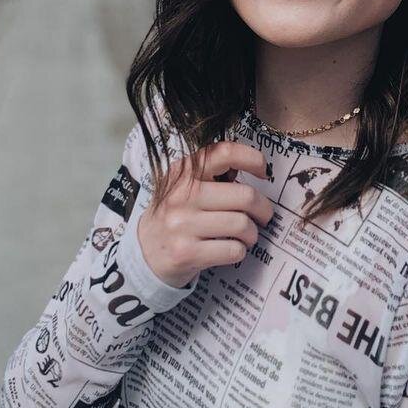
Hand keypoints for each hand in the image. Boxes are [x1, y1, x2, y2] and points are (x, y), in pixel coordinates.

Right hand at [137, 140, 273, 287]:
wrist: (144, 253)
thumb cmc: (175, 217)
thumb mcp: (184, 187)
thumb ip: (212, 175)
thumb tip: (254, 168)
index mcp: (183, 173)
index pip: (224, 153)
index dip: (252, 159)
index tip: (263, 172)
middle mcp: (181, 196)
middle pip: (245, 196)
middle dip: (263, 209)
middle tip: (263, 216)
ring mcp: (182, 225)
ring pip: (242, 224)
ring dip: (252, 234)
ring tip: (246, 235)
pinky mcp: (186, 252)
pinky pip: (233, 250)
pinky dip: (240, 251)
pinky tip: (231, 249)